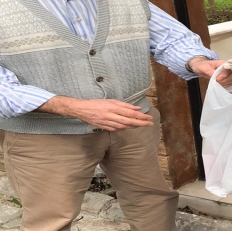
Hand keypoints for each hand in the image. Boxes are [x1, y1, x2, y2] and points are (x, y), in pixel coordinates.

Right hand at [39, 97, 153, 131]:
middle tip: (150, 123)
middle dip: (141, 123)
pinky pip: (116, 129)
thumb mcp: (112, 100)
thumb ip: (125, 105)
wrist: (81, 109)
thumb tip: (137, 108)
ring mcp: (106, 122)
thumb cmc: (97, 103)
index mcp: (113, 107)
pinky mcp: (103, 127)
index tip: (149, 117)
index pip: (130, 113)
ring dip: (133, 126)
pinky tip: (129, 127)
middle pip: (129, 121)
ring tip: (142, 125)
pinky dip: (124, 128)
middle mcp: (110, 116)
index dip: (141, 116)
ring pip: (123, 126)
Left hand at [188, 59, 231, 86]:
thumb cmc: (202, 66)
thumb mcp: (203, 67)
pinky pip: (231, 83)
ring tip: (218, 83)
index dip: (223, 76)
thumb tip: (214, 75)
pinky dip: (226, 85)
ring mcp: (228, 73)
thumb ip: (209, 71)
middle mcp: (228, 67)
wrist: (201, 67)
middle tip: (217, 81)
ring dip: (225, 83)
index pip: (229, 70)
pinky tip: (220, 84)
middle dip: (225, 80)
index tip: (216, 79)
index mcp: (223, 63)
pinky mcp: (228, 78)